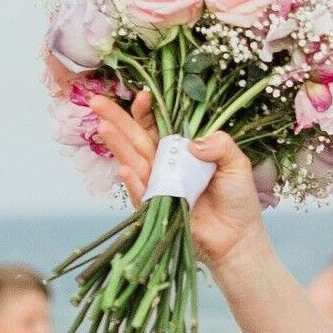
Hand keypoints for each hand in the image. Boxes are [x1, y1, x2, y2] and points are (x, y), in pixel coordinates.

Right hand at [77, 90, 267, 269]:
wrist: (237, 236)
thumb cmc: (237, 198)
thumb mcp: (237, 163)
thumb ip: (221, 145)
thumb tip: (193, 143)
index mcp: (182, 148)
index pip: (158, 125)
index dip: (147, 111)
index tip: (143, 95)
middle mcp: (165, 164)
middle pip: (136, 138)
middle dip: (116, 120)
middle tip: (96, 102)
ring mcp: (158, 185)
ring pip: (133, 161)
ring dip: (118, 145)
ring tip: (103, 127)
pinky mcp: (156, 207)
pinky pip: (142, 193)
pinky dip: (133, 183)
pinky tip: (123, 169)